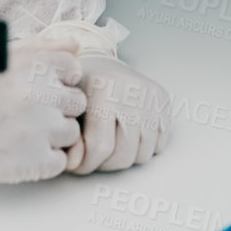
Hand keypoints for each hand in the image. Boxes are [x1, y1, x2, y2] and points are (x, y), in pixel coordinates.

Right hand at [0, 38, 85, 183]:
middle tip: (31, 114)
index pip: (73, 70)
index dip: (59, 82)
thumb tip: (74, 44)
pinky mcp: (35, 161)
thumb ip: (41, 48)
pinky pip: (60, 161)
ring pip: (71, 133)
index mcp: (34, 66)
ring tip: (23, 133)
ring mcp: (41, 129)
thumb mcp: (0, 58)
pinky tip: (22, 152)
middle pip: (77, 103)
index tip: (41, 89)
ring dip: (53, 135)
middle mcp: (42, 95)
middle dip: (59, 108)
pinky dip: (45, 160)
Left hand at [66, 55, 172, 174]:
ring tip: (112, 144)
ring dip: (126, 157)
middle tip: (96, 154)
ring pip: (144, 155)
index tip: (79, 164)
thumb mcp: (67, 111)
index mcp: (103, 91)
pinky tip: (130, 136)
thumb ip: (68, 139)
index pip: (101, 147)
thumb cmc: (81, 90)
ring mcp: (150, 95)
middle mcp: (131, 91)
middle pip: (124, 155)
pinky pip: (161, 144)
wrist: (100, 65)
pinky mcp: (162, 99)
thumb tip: (75, 163)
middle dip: (106, 164)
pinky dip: (144, 147)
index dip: (87, 164)